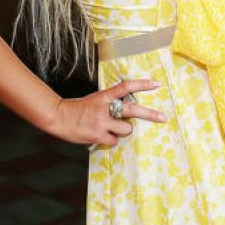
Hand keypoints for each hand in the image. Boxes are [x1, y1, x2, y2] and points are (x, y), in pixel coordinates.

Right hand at [49, 79, 165, 145]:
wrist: (59, 117)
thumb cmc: (79, 109)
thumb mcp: (96, 99)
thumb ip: (111, 102)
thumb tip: (128, 110)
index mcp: (104, 96)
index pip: (126, 87)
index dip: (142, 85)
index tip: (156, 84)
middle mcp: (104, 107)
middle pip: (133, 110)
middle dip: (150, 114)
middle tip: (164, 117)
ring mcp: (101, 122)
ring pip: (126, 129)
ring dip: (123, 131)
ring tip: (111, 128)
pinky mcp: (98, 135)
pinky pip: (115, 141)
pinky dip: (111, 140)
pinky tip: (101, 135)